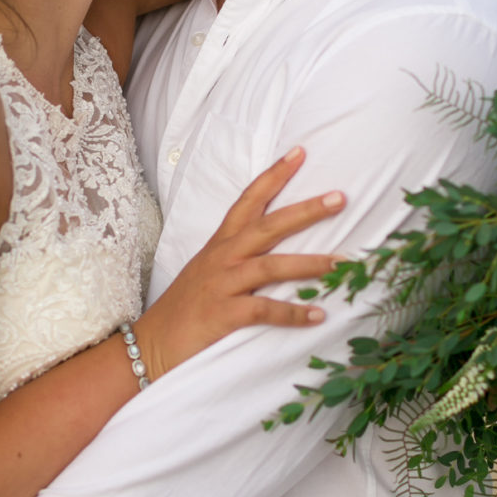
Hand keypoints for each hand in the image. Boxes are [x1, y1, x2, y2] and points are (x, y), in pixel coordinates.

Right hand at [135, 146, 344, 379]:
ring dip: (311, 264)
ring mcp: (222, 284)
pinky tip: (318, 314)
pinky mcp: (223, 314)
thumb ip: (238, 255)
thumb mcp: (210, 271)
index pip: (249, 200)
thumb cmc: (186, 308)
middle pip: (268, 226)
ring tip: (344, 262)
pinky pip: (264, 310)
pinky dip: (293, 313)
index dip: (274, 175)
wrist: (152, 344)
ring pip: (271, 266)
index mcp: (221, 243)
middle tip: (340, 198)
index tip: (300, 153)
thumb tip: (276, 248)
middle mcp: (223, 257)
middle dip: (305, 211)